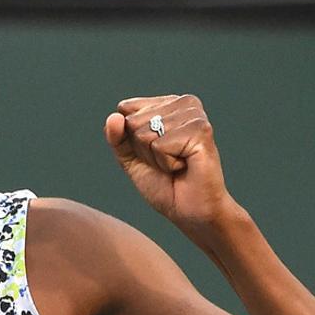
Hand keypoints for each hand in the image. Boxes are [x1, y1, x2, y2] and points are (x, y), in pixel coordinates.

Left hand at [104, 94, 238, 233]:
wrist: (190, 212)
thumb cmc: (164, 184)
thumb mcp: (131, 158)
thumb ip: (117, 137)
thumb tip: (113, 116)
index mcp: (169, 103)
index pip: (125, 109)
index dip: (131, 139)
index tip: (154, 152)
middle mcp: (184, 103)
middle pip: (133, 121)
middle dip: (143, 150)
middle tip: (167, 162)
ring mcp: (194, 115)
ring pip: (144, 133)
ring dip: (155, 158)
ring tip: (176, 165)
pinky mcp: (201, 130)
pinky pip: (159, 145)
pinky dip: (165, 163)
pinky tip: (184, 166)